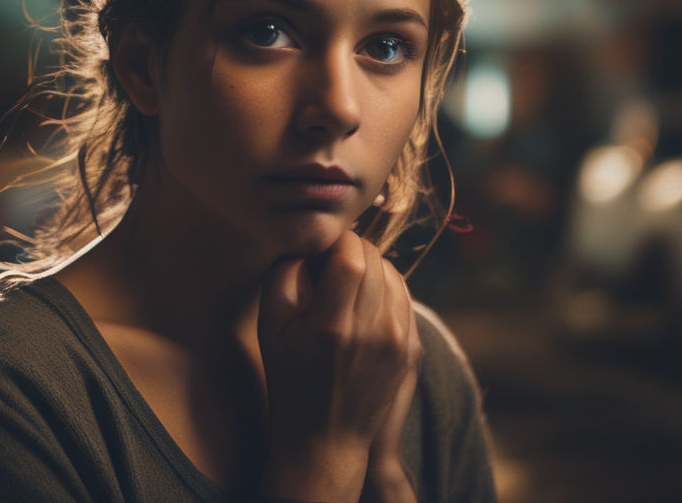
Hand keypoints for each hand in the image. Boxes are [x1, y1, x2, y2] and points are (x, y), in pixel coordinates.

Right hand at [258, 232, 416, 501]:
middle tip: (328, 260)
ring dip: (370, 266)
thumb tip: (306, 242)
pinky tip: (364, 298)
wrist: (325, 442)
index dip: (337, 239)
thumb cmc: (289, 381)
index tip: (321, 245)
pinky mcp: (411, 350)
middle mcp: (373, 332)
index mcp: (333, 326)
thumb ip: (282, 275)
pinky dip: (385, 287)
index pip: (351, 255)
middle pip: (375, 260)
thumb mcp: (270, 328)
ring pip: (393, 274)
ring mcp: (398, 342)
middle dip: (351, 249)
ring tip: (346, 279)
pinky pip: (404, 296)